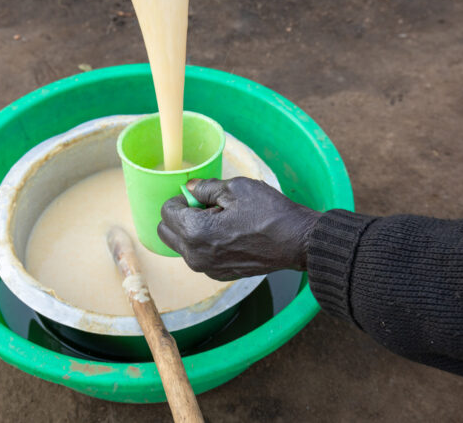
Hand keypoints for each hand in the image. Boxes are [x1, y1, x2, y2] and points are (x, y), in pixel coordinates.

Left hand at [157, 177, 321, 280]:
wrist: (297, 243)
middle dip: (179, 216)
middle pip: (165, 232)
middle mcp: (196, 256)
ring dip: (190, 231)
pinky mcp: (219, 274)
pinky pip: (199, 256)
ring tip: (220, 220)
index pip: (166, 211)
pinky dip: (204, 244)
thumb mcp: (237, 188)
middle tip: (204, 207)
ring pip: (181, 246)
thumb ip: (206, 187)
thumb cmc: (270, 213)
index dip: (180, 198)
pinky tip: (228, 234)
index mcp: (196, 232)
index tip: (198, 195)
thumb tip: (190, 188)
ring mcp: (207, 268)